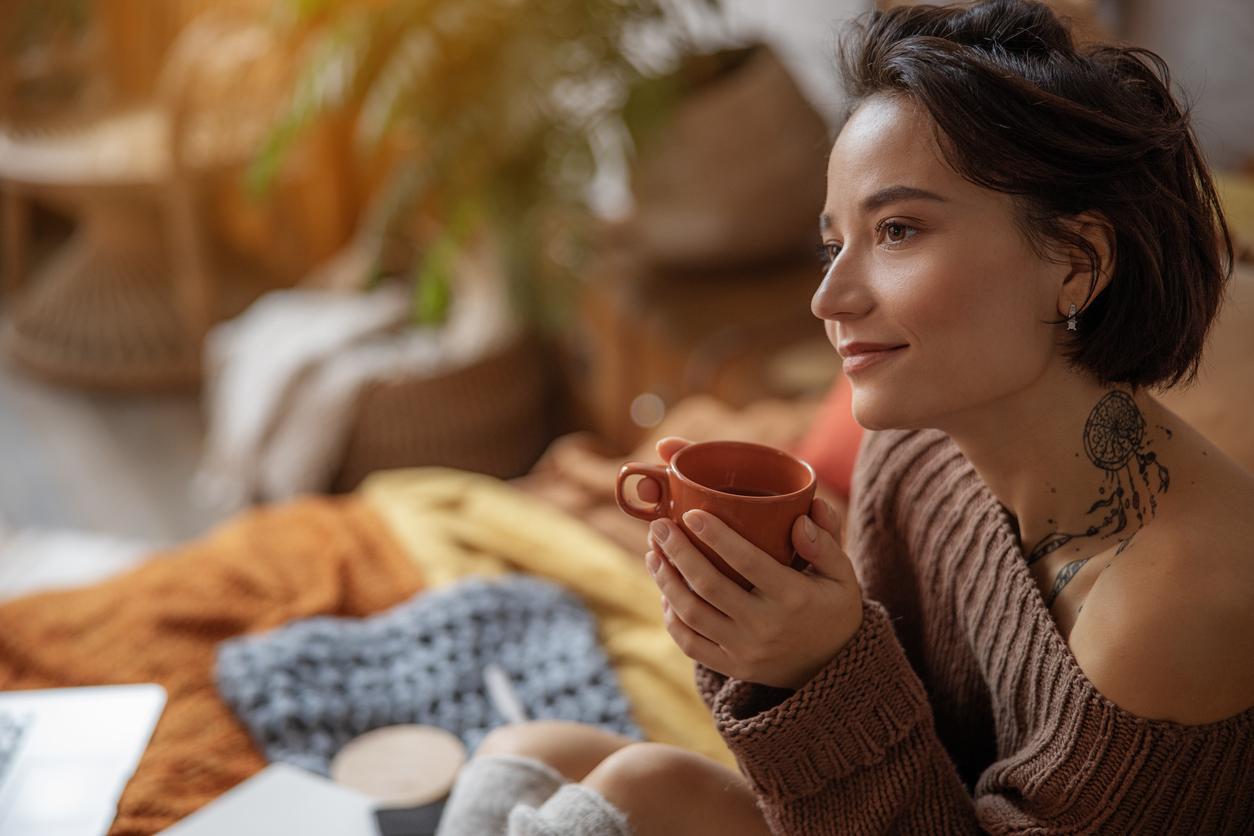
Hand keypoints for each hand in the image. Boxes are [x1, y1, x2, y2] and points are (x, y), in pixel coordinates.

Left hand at [640, 439, 862, 689]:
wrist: (833, 667)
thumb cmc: (833, 608)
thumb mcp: (842, 575)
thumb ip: (826, 541)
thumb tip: (805, 512)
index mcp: (795, 598)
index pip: (749, 562)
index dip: (717, 537)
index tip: (691, 513)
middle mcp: (767, 626)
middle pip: (710, 586)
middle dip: (678, 552)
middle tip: (659, 526)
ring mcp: (746, 651)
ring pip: (693, 614)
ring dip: (666, 581)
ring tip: (653, 553)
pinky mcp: (733, 668)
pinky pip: (691, 644)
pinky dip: (672, 618)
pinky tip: (665, 592)